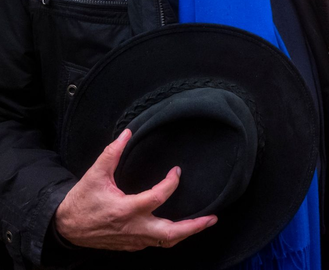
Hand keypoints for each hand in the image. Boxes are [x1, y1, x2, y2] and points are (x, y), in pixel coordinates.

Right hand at [54, 129, 216, 250]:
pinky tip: (181, 227)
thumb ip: (112, 153)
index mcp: (125, 209)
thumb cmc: (81, 200)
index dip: (171, 183)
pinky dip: (171, 236)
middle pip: (169, 233)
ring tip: (205, 222)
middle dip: (193, 226)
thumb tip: (126, 133)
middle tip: (212, 217)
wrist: (65, 227)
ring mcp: (133, 239)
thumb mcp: (95, 174)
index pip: (158, 197)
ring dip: (187, 232)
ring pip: (165, 242)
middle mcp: (133, 228)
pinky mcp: (131, 245)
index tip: (177, 171)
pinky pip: (156, 243)